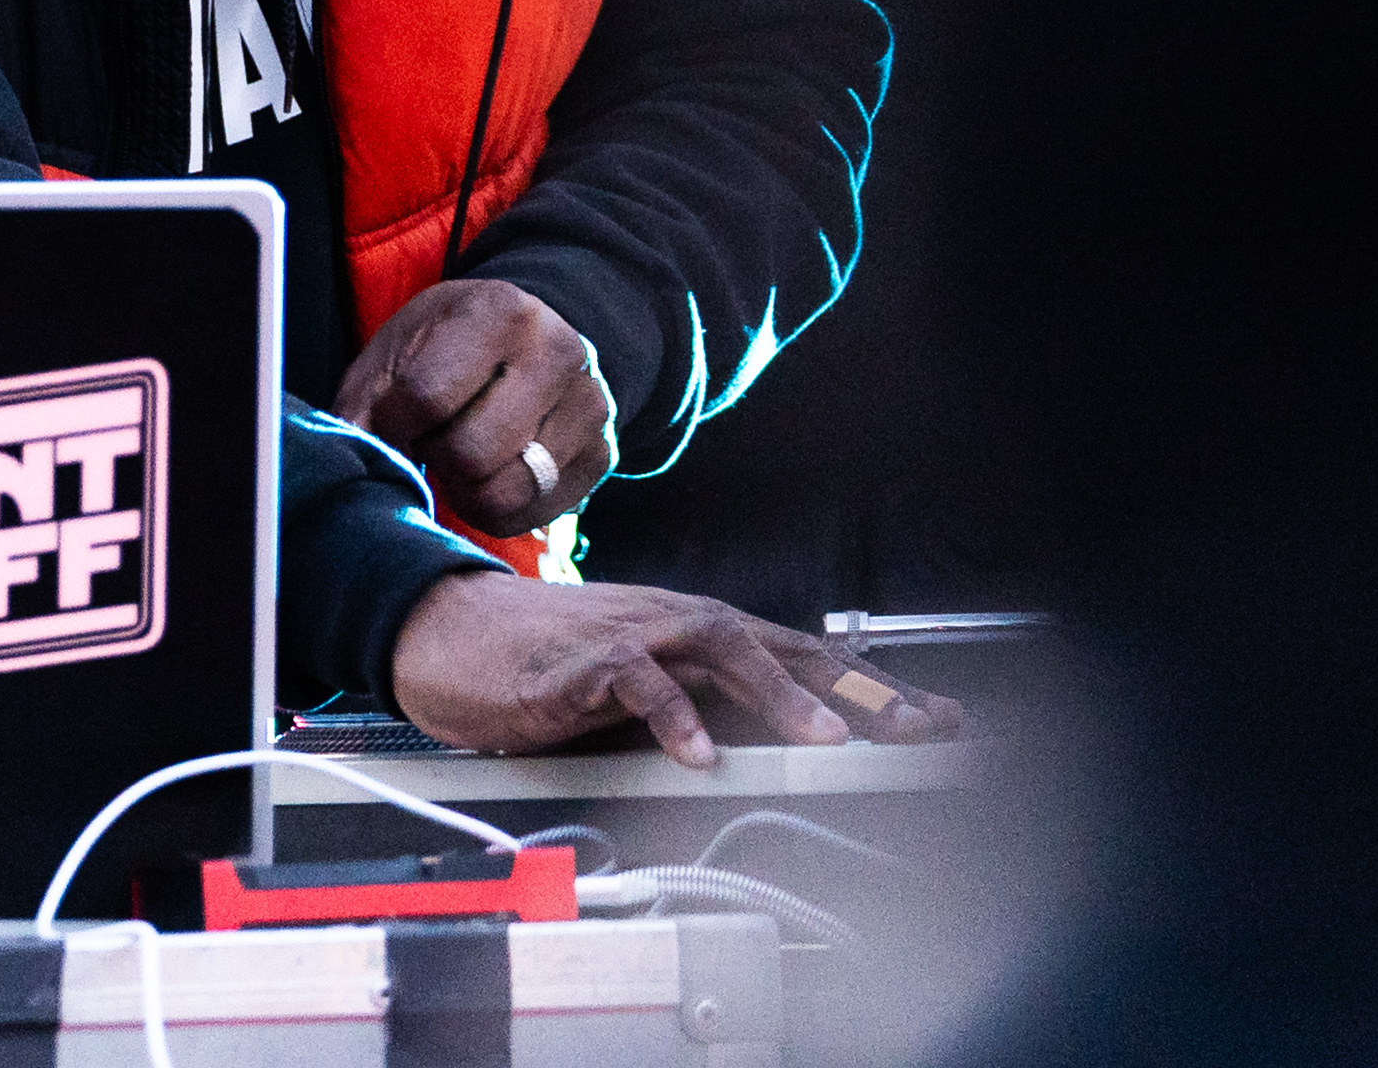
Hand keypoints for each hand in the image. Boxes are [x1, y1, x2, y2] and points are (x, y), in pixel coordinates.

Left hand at [334, 278, 614, 534]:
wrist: (527, 342)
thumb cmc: (447, 349)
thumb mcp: (397, 352)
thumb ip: (362, 407)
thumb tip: (349, 465)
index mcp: (500, 310)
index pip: (427, 396)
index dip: (394, 424)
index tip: (394, 418)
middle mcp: (559, 351)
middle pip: (469, 453)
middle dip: (436, 456)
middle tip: (435, 436)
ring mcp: (590, 404)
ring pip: (503, 491)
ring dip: (465, 487)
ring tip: (464, 452)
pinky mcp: (603, 453)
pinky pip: (531, 514)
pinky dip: (497, 507)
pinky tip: (494, 470)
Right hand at [387, 572, 963, 767]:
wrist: (443, 630)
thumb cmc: (538, 662)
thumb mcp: (634, 685)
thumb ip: (693, 706)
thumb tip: (762, 751)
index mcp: (689, 631)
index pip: (797, 653)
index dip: (868, 684)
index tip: (934, 717)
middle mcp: (671, 623)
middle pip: (779, 644)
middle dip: (854, 687)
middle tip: (915, 725)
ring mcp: (626, 636)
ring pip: (719, 647)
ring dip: (780, 693)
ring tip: (829, 738)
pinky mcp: (575, 664)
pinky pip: (634, 682)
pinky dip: (671, 717)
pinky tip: (699, 754)